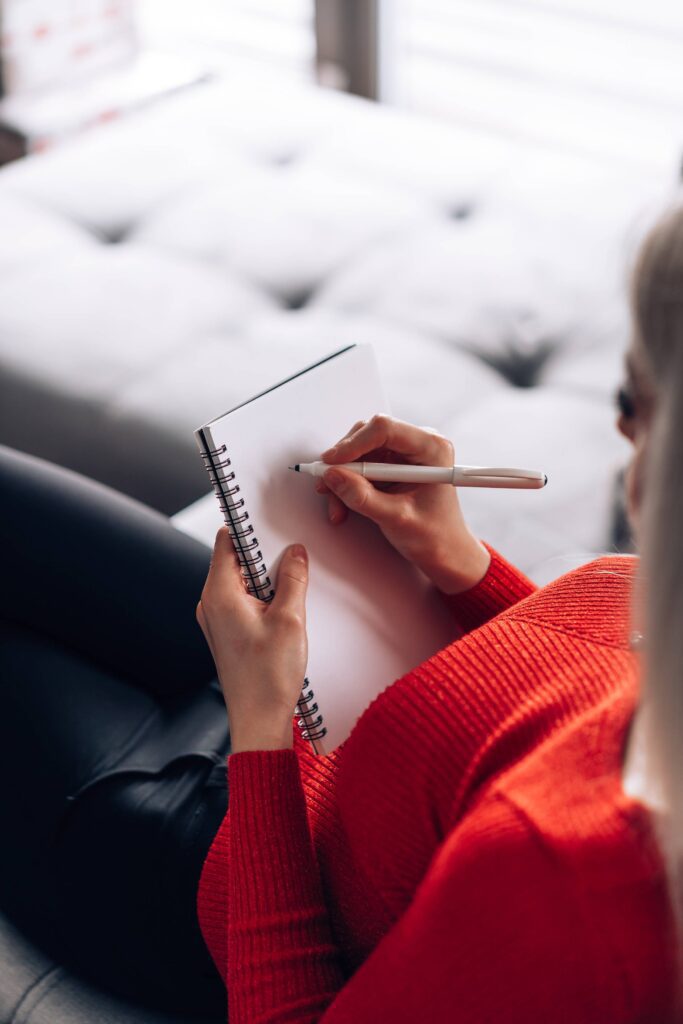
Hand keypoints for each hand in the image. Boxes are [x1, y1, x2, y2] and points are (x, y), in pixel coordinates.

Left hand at [196, 528, 308, 751]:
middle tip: (294, 553)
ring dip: (267, 579)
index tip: (269, 516)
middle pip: (235, 560)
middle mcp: (210, 604)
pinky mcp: (227, 634)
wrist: (258, 722)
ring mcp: (216, 620)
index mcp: (219, 593)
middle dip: (265, 554)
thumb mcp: (290, 619)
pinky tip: (287, 608)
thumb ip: (292, 579)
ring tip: (294, 585)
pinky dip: (264, 598)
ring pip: (243, 582)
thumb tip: (295, 552)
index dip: (248, 526)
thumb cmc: (268, 677)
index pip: (226, 540)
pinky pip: (244, 602)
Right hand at [317, 414, 489, 594]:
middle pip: (368, 435)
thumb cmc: (434, 535)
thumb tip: (334, 476)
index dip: (354, 443)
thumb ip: (363, 497)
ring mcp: (403, 453)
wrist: (444, 551)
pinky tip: (344, 503)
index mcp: (432, 448)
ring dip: (342, 476)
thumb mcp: (397, 519)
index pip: (386, 429)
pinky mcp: (391, 464)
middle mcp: (418, 444)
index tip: (332, 463)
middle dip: (344, 461)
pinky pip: (360, 465)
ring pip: (359, 450)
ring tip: (337, 504)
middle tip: (327, 484)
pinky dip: (348, 483)